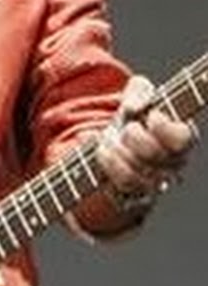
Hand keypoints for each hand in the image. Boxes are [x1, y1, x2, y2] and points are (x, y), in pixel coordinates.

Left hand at [96, 74, 199, 210]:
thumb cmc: (133, 118)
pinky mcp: (136, 195)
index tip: (150, 116)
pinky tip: (103, 151)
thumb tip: (133, 107)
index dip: (163, 126)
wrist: (113, 143)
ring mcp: (155, 183)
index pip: (183, 138)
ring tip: (109, 140)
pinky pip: (123, 187)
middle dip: (132, 135)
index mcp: (179, 139)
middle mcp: (171, 165)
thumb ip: (139, 91)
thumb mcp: (137, 96)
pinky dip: (109, 164)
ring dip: (116, 151)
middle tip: (126, 128)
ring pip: (136, 174)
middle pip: (155, 154)